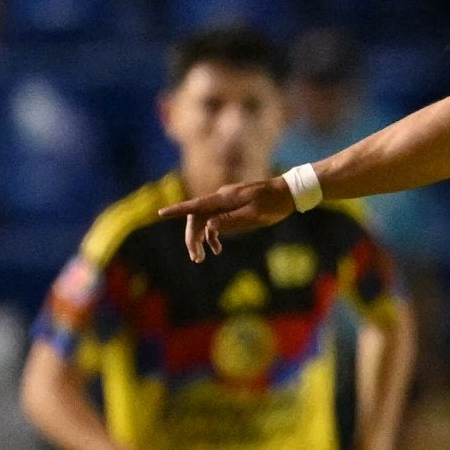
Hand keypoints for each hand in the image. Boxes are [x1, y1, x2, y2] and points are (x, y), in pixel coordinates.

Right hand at [156, 176, 296, 261]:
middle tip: (195, 258)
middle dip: (191, 237)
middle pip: (196, 217)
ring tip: (202, 257)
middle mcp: (222, 198)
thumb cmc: (274, 204)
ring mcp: (227, 202)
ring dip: (200, 238)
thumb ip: (231, 221)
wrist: (289, 192)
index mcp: (225, 198)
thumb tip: (209, 227)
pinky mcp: (233, 206)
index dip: (177, 210)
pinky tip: (217, 248)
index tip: (161, 213)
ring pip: (204, 220)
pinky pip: (215, 220)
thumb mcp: (254, 215)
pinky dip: (213, 234)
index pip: (196, 205)